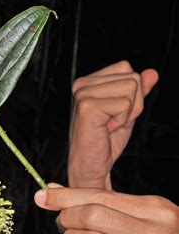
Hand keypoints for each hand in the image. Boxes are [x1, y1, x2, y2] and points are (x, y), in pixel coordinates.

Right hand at [69, 61, 157, 188]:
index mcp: (87, 82)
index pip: (126, 68)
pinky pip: (125, 104)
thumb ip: (138, 92)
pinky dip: (122, 120)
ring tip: (109, 125)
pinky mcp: (86, 106)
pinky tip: (106, 129)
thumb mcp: (127, 112)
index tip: (114, 113)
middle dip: (133, 103)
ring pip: (131, 87)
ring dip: (128, 112)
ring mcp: (82, 94)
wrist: (91, 165)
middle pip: (132, 77)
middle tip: (113, 122)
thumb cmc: (105, 141)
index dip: (131, 93)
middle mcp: (81, 84)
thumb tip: (152, 72)